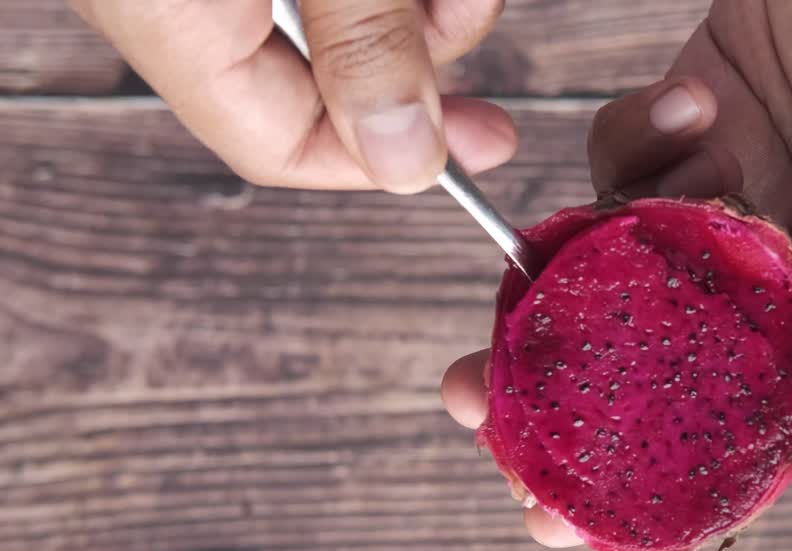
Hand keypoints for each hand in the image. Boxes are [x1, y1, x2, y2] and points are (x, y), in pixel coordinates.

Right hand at [72, 0, 516, 192]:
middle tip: (465, 12)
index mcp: (172, 18)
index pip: (279, 143)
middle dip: (416, 57)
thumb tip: (406, 159)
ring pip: (340, 25)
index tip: (484, 146)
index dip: (388, 158)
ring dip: (412, 6)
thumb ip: (359, 42)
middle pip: (320, 81)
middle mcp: (182, 2)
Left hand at [446, 0, 791, 545]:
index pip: (733, 435)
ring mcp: (734, 206)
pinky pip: (626, 164)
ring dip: (579, 262)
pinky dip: (640, 140)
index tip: (552, 514)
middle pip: (653, 363)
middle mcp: (779, 285)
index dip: (643, 481)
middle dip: (561, 388)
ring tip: (540, 269)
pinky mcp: (700, 134)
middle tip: (475, 406)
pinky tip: (698, 104)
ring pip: (620, 267)